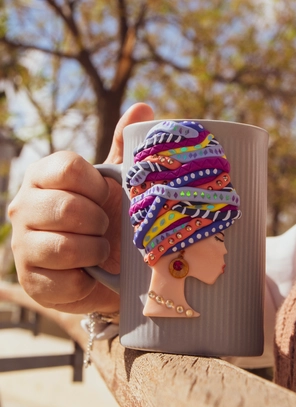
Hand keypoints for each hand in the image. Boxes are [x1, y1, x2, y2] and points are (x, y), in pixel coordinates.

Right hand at [8, 103, 154, 313]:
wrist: (100, 271)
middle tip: (105, 227)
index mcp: (44, 176)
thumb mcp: (115, 185)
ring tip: (100, 249)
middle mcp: (24, 206)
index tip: (107, 196)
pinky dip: (89, 277)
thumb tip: (143, 108)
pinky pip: (66, 278)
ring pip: (66, 245)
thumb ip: (124, 150)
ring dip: (96, 249)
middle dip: (98, 221)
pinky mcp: (32, 280)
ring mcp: (23, 244)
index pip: (67, 167)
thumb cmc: (105, 220)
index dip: (97, 185)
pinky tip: (90, 272)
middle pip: (67, 207)